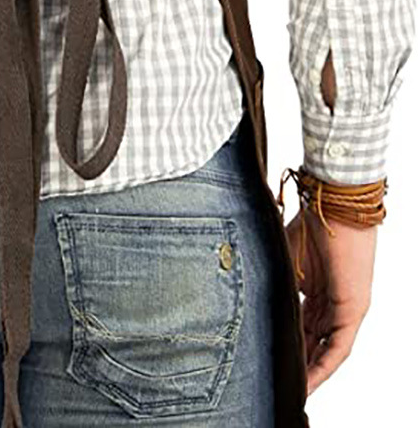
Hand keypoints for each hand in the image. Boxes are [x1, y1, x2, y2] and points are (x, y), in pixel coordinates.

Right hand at [284, 203, 377, 394]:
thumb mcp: (282, 258)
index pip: (302, 326)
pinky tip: (310, 379)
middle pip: (314, 341)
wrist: (332, 203)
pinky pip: (339, 347)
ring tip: (293, 389)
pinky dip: (325, 365)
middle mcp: (330, 301)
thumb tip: (239, 288)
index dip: (289, 345)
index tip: (270, 360)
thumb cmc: (308, 218)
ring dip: (311, 371)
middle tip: (278, 382)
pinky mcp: (352, 309)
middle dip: (298, 363)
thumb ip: (271, 278)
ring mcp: (344, 306)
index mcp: (314, 288)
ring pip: (326, 348)